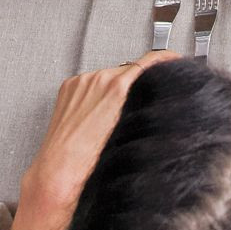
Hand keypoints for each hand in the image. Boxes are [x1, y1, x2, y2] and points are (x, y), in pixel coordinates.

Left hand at [10, 55, 181, 229]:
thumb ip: (140, 105)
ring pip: (107, 76)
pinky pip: (90, 81)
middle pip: (127, 70)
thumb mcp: (128, 131)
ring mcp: (81, 81)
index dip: (164, 59)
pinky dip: (94, 92)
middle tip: (132, 105)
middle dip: (132, 84)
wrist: (59, 171)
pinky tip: (93, 114)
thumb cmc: (92, 160)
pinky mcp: (69, 86)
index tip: (171, 58)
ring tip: (107, 117)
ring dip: (111, 89)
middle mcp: (99, 79)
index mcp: (117, 88)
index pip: (148, 61)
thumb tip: (149, 96)